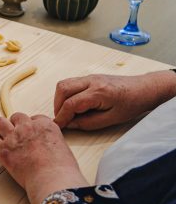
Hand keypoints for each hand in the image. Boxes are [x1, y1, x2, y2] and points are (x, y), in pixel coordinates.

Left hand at [0, 113, 87, 203]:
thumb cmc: (61, 169)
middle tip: (16, 136)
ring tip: (4, 139)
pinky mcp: (4, 150)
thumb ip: (50, 142)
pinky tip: (0, 151)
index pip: (34, 118)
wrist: (53, 178)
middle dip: (15, 125)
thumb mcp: (62, 147)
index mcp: (45, 125)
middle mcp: (28, 127)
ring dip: (1, 130)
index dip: (31, 126)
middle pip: (16, 117)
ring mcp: (14, 137)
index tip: (30, 134)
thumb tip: (44, 147)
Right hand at [54, 71, 175, 129]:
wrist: (144, 89)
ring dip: (60, 99)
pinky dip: (66, 94)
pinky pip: (71, 83)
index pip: (71, 103)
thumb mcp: (111, 119)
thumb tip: (70, 124)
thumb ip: (88, 123)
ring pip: (64, 84)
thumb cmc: (132, 103)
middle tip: (62, 118)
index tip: (58, 126)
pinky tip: (73, 105)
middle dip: (57, 106)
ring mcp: (90, 77)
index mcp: (99, 92)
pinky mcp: (90, 77)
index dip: (62, 117)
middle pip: (63, 88)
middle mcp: (92, 81)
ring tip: (66, 112)